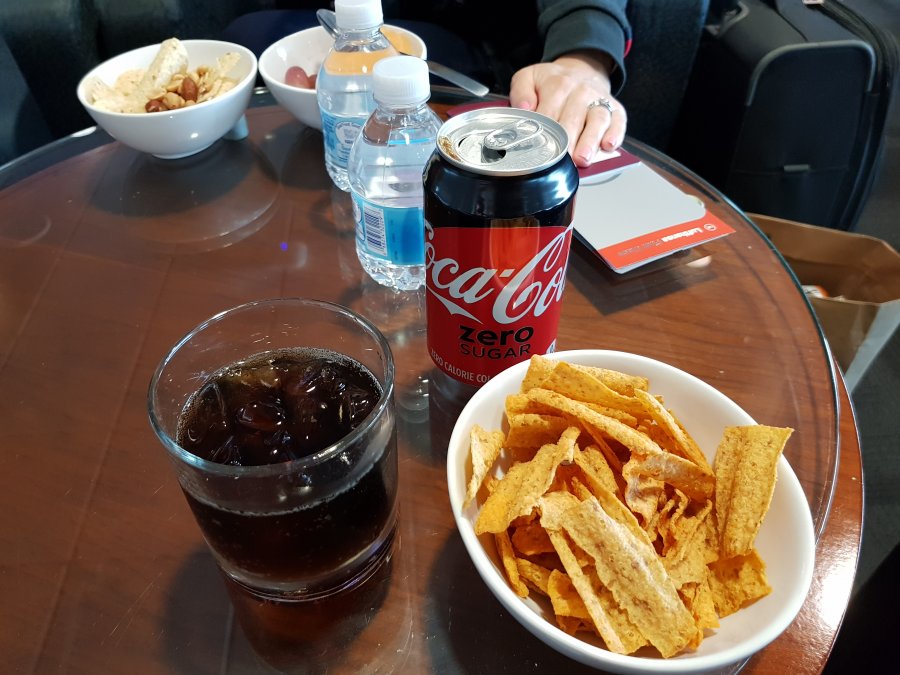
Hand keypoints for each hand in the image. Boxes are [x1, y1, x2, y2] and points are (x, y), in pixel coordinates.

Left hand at [509, 50, 626, 167]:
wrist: (581, 70)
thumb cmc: (553, 82)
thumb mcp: (529, 77)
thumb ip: (521, 91)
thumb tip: (524, 107)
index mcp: (557, 86)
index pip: (549, 114)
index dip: (545, 133)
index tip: (540, 151)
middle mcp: (580, 92)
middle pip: (572, 120)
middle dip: (567, 143)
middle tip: (562, 161)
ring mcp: (599, 100)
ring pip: (597, 121)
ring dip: (590, 141)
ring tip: (583, 158)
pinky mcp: (616, 109)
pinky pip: (618, 121)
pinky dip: (615, 134)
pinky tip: (609, 146)